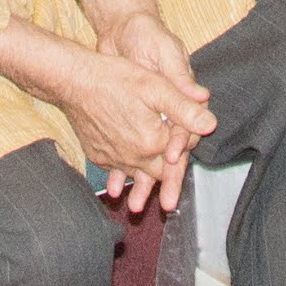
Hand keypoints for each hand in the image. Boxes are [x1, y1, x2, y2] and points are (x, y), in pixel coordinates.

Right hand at [53, 39, 219, 211]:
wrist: (74, 81)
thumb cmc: (116, 79)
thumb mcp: (157, 88)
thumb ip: (184, 109)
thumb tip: (211, 125)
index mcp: (153, 143)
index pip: (177, 159)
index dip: (184, 154)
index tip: (188, 152)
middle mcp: (134, 157)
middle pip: (157, 174)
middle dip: (165, 180)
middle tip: (169, 202)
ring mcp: (113, 158)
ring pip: (135, 176)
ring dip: (140, 186)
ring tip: (137, 206)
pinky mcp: (98, 155)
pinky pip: (114, 169)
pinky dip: (120, 173)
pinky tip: (118, 177)